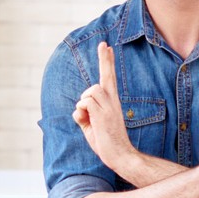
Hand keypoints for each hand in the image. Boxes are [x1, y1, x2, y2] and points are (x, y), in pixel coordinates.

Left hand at [73, 43, 133, 168]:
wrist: (120, 154)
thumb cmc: (106, 142)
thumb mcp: (93, 125)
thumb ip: (86, 114)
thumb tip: (78, 110)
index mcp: (112, 102)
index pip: (109, 78)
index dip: (107, 62)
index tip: (106, 47)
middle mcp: (112, 101)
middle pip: (106, 76)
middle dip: (104, 60)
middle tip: (104, 43)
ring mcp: (109, 106)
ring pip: (90, 91)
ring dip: (83, 103)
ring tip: (89, 117)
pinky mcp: (102, 113)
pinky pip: (84, 103)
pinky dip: (81, 113)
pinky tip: (88, 123)